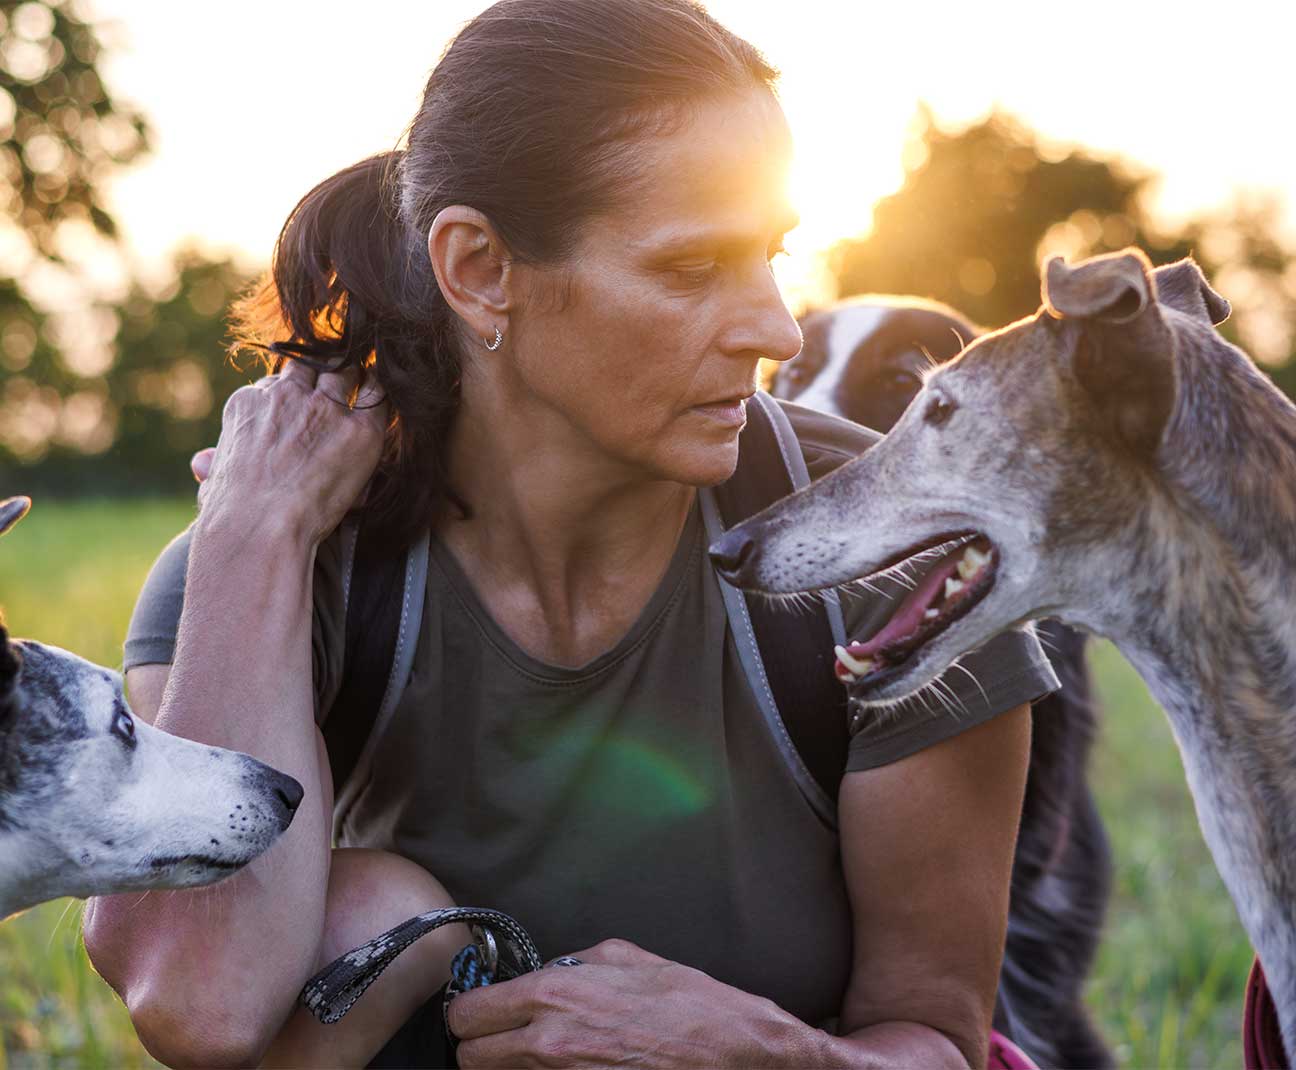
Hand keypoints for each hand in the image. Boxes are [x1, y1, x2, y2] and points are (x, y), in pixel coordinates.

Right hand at [196, 361, 386, 547]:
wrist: (260, 529)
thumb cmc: (234, 515)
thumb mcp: (214, 483)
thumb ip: (214, 463)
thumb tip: (202, 462)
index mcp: (249, 404)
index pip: (275, 384)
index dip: (293, 395)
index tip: (301, 410)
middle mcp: (286, 397)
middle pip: (310, 368)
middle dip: (322, 376)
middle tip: (336, 389)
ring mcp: (323, 409)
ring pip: (345, 372)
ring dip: (354, 378)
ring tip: (364, 385)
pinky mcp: (358, 429)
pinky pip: (376, 395)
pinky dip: (380, 393)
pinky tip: (382, 398)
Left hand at [449, 939, 802, 1068]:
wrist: (732, 1054)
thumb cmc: (690, 1005)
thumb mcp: (625, 957)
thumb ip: (574, 963)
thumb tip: (550, 971)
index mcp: (554, 993)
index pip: (469, 1013)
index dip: (470, 1012)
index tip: (481, 1010)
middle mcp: (547, 1041)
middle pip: (470, 1058)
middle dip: (480, 1045)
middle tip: (502, 1035)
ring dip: (508, 1066)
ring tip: (536, 1051)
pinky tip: (568, 1066)